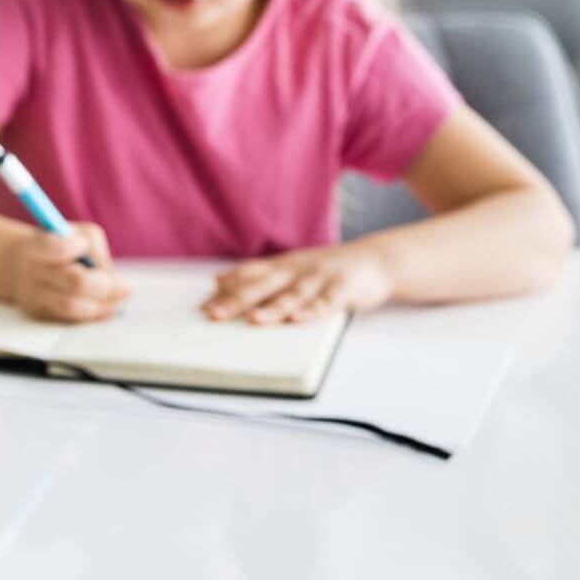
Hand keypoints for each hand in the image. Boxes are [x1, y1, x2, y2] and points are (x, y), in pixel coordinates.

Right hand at [5, 223, 130, 322]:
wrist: (20, 265)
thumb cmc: (55, 244)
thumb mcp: (71, 231)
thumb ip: (92, 247)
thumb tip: (112, 277)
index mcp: (36, 247)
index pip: (56, 249)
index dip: (74, 247)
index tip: (83, 244)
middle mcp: (32, 274)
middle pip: (74, 283)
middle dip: (106, 286)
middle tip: (128, 288)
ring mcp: (34, 297)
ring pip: (73, 306)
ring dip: (104, 304)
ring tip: (122, 298)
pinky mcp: (39, 314)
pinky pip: (71, 318)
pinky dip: (94, 314)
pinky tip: (109, 307)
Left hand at [201, 243, 393, 324]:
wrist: (377, 259)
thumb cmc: (327, 268)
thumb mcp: (290, 267)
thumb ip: (257, 274)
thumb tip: (218, 280)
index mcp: (283, 265)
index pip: (249, 276)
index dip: (226, 290)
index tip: (202, 305)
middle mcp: (298, 269)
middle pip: (264, 285)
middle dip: (237, 299)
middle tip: (213, 314)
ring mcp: (321, 277)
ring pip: (294, 294)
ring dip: (273, 307)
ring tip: (252, 319)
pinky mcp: (344, 287)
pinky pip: (327, 302)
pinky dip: (313, 310)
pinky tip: (299, 319)